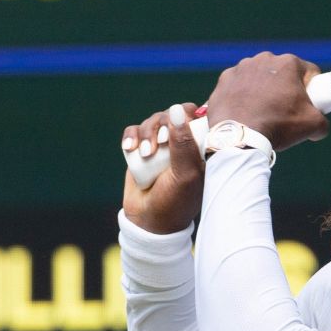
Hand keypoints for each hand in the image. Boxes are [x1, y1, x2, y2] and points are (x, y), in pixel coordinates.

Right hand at [122, 101, 204, 234]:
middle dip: (161, 127)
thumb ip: (184, 143)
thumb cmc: (175, 201)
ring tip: (145, 156)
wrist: (149, 221)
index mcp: (200, 148)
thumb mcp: (185, 174)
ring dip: (145, 135)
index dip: (184, 118)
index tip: (176, 137)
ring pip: (151, 121)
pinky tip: (130, 150)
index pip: (196, 116)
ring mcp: (161, 146)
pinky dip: (131, 137)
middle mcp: (182, 144)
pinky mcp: (141, 148)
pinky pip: (133, 131)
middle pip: (171, 115)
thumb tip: (176, 109)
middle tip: (158, 147)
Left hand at [206, 52, 329, 150]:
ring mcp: (242, 67)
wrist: (240, 136)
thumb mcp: (313, 126)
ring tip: (264, 115)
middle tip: (285, 113)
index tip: (307, 104)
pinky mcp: (225, 79)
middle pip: (283, 74)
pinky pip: (239, 86)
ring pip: (260, 78)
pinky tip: (246, 113)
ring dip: (263, 92)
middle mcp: (264, 58)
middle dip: (285, 90)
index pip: (309, 73)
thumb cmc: (277, 126)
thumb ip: (324, 122)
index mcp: (288, 63)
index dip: (312, 89)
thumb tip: (321, 126)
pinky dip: (243, 97)